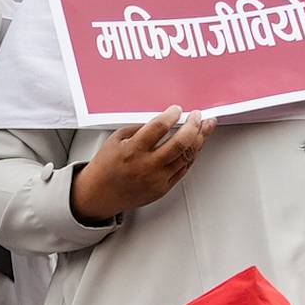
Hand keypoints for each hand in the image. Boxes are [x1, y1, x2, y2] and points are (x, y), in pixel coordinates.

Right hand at [68, 111, 208, 223]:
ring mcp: (157, 179)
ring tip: (205, 127)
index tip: (176, 110)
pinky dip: (192, 155)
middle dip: (193, 125)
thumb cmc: (106, 167)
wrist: (100, 195)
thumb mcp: (116, 140)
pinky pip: (184, 169)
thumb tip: (164, 120)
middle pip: (180, 143)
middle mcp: (146, 166)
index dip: (172, 115)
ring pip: (187, 156)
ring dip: (199, 139)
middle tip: (197, 116)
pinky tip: (196, 145)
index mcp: (132, 150)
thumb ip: (140, 129)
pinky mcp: (163, 189)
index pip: (159, 127)